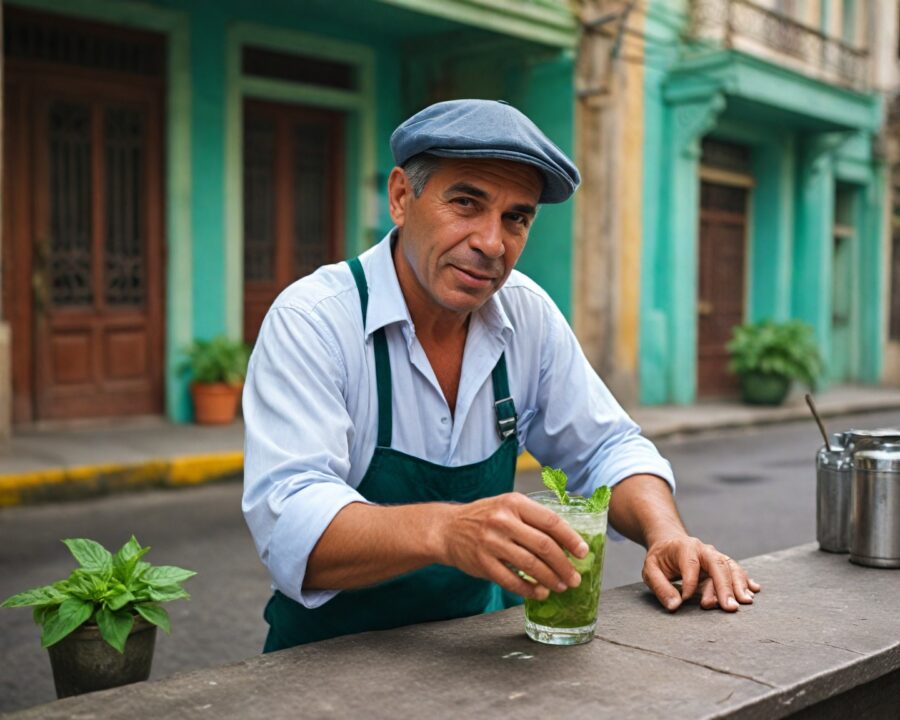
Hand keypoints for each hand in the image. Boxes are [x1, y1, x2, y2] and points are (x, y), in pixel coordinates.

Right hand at [437, 492, 588, 600]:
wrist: (447, 528)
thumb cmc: (484, 518)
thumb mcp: (507, 507)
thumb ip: (533, 519)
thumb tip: (568, 540)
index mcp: (514, 503)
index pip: (550, 521)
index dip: (571, 538)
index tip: (583, 552)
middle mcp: (503, 521)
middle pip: (543, 546)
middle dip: (564, 565)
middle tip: (575, 577)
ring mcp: (491, 542)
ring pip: (530, 565)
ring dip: (550, 579)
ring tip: (560, 586)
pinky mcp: (482, 563)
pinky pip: (512, 581)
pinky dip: (529, 590)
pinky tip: (539, 592)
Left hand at [641, 536, 760, 611]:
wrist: (669, 543)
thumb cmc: (660, 559)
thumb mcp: (650, 570)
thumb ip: (660, 587)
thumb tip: (674, 606)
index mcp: (684, 547)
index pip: (691, 565)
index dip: (691, 584)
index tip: (686, 600)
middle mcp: (703, 550)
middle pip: (717, 565)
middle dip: (725, 587)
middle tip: (730, 607)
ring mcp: (714, 556)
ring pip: (730, 567)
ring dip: (738, 585)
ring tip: (745, 602)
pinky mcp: (721, 564)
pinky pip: (736, 570)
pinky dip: (745, 580)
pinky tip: (754, 590)